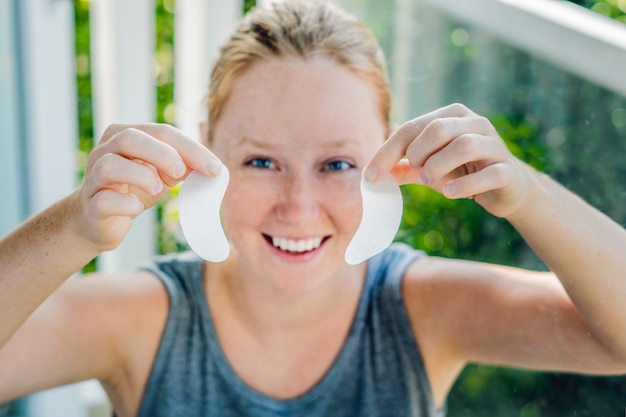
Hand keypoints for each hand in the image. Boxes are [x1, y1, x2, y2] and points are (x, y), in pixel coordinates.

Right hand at [76, 123, 221, 250]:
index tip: (215, 168)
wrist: (98, 220)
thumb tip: (214, 168)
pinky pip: (104, 200)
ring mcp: (93, 177)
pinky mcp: (91, 205)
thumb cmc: (133, 190)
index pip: (161, 132)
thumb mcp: (162, 173)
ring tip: (157, 188)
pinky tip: (137, 209)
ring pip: (110, 165)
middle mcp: (105, 150)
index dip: (191, 148)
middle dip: (161, 153)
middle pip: (130, 138)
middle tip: (181, 171)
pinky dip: (125, 204)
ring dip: (141, 175)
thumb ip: (183, 165)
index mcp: (125, 135)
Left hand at [365, 103, 534, 218]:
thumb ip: (403, 167)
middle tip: (416, 172)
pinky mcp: (507, 170)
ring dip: (439, 166)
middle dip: (418, 153)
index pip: (411, 128)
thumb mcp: (429, 167)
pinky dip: (465, 185)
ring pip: (464, 145)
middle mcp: (474, 123)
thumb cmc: (463, 172)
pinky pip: (488, 174)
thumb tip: (372, 175)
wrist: (506, 188)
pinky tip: (449, 193)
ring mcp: (494, 145)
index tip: (371, 177)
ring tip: (430, 181)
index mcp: (451, 116)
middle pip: (437, 129)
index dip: (387, 152)